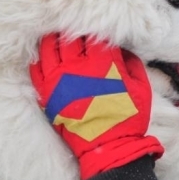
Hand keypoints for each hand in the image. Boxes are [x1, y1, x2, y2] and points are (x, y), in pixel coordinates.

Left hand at [30, 34, 162, 179]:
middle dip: (72, 32)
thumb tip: (122, 50)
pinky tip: (45, 57)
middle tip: (74, 32)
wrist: (109, 147)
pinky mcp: (49, 95)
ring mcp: (60, 81)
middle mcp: (78, 69)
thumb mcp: (141, 86)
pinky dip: (40, 60)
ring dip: (54, 40)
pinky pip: (37, 70)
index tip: (94, 33)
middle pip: (68, 38)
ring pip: (49, 49)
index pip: (92, 36)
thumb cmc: (129, 117)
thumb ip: (131, 63)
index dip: (93, 32)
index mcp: (102, 64)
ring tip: (58, 39)